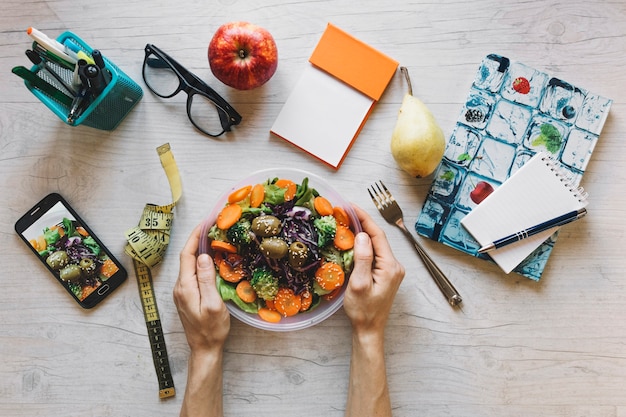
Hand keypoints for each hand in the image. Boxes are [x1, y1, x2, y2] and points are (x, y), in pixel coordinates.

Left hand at [173, 224, 229, 354]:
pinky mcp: (187, 296)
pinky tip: (212, 259)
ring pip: (190, 265)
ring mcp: (182, 292)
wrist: (204, 349)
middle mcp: (180, 287)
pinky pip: (193, 273)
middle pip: (187, 257)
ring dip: (200, 250)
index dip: (195, 237)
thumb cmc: (212, 329)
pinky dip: (201, 262)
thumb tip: (203, 257)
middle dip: (198, 240)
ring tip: (214, 238)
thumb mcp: (213, 304)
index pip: (187, 255)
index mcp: (185, 286)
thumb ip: (206, 279)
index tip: (205, 223)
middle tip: (212, 227)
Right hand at [343, 205, 404, 337]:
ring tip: (347, 221)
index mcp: (390, 266)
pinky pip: (375, 253)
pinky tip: (353, 240)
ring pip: (376, 245)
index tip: (350, 206)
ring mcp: (391, 270)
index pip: (378, 235)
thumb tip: (363, 235)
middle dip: (362, 222)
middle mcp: (394, 265)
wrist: (370, 330)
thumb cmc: (363, 310)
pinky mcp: (385, 274)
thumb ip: (363, 258)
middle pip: (378, 238)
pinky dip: (364, 244)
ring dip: (363, 232)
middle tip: (345, 212)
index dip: (364, 218)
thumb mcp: (359, 284)